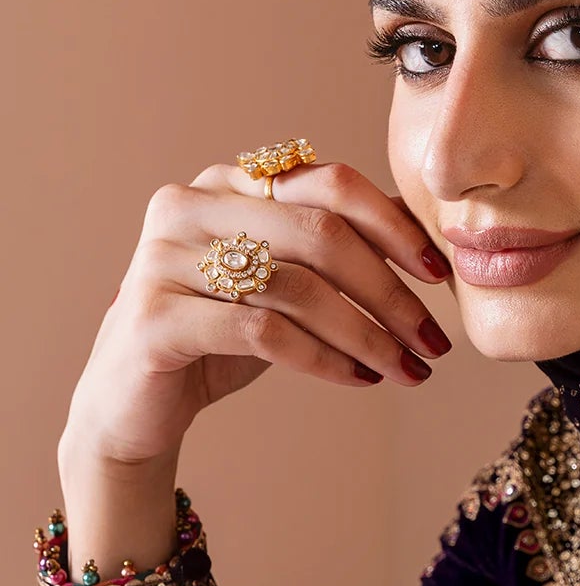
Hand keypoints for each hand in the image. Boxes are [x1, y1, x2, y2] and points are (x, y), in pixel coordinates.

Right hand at [63, 158, 453, 469]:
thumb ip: (332, 246)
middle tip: (434, 340)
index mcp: (226, 182)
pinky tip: (359, 380)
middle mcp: (189, 205)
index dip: (393, 226)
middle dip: (390, 292)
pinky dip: (324, 359)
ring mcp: (164, 257)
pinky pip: (263, 331)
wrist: (134, 403)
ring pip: (297, 287)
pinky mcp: (154, 316)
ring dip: (367, 335)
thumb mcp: (282, 283)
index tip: (439, 275)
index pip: (330, 183)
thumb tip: (420, 231)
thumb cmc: (220, 337)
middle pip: (319, 233)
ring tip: (406, 370)